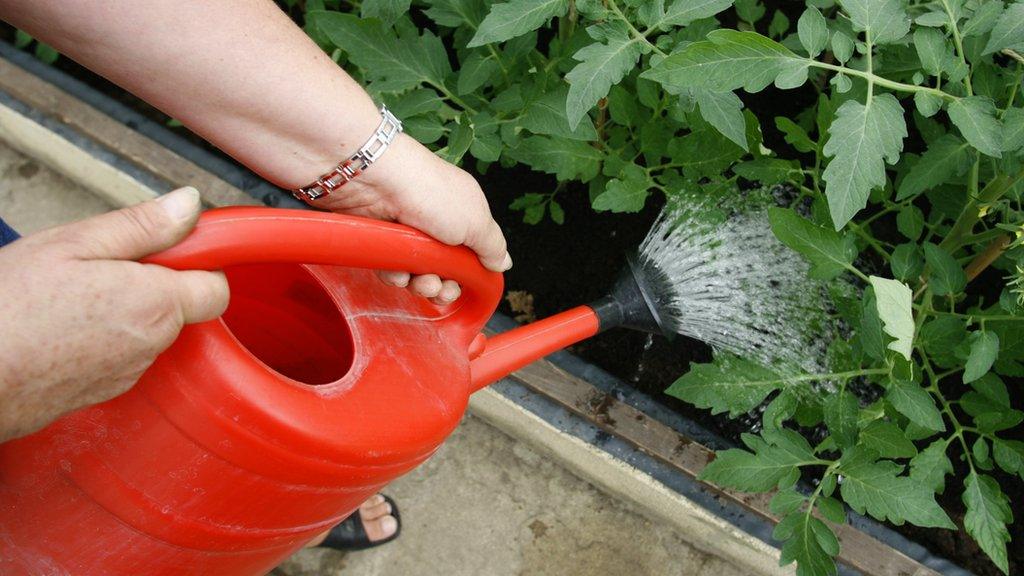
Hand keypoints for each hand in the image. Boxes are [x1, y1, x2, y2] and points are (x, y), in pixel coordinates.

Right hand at [0, 188, 228, 441]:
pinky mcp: (104, 392)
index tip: (165, 249)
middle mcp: (152, 345)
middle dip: (153, 283)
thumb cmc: (8, 309)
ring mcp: (128, 373)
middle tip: (99, 268)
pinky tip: (61, 328)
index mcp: (155, 304)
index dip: (198, 264)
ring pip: (148, 331)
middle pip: (180, 307)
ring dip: (125, 311)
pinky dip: (103, 338)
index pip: (217, 288)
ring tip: (70, 299)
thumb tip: (189, 204)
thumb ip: (141, 226)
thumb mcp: (72, 245)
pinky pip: (122, 356)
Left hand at [308, 134, 510, 303]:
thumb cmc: (431, 194)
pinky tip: (397, 272)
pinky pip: (392, 270)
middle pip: (445, 269)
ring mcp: (407, 232)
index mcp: (463, 214)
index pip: (472, 251)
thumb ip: (492, 246)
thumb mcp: (476, 221)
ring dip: (422, 285)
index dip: (471, 272)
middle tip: (441, 288)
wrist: (377, 181)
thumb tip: (503, 263)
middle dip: (445, 287)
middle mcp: (436, 223)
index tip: (469, 282)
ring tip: (420, 281)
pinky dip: (396, 276)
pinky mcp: (381, 240)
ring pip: (418, 274)